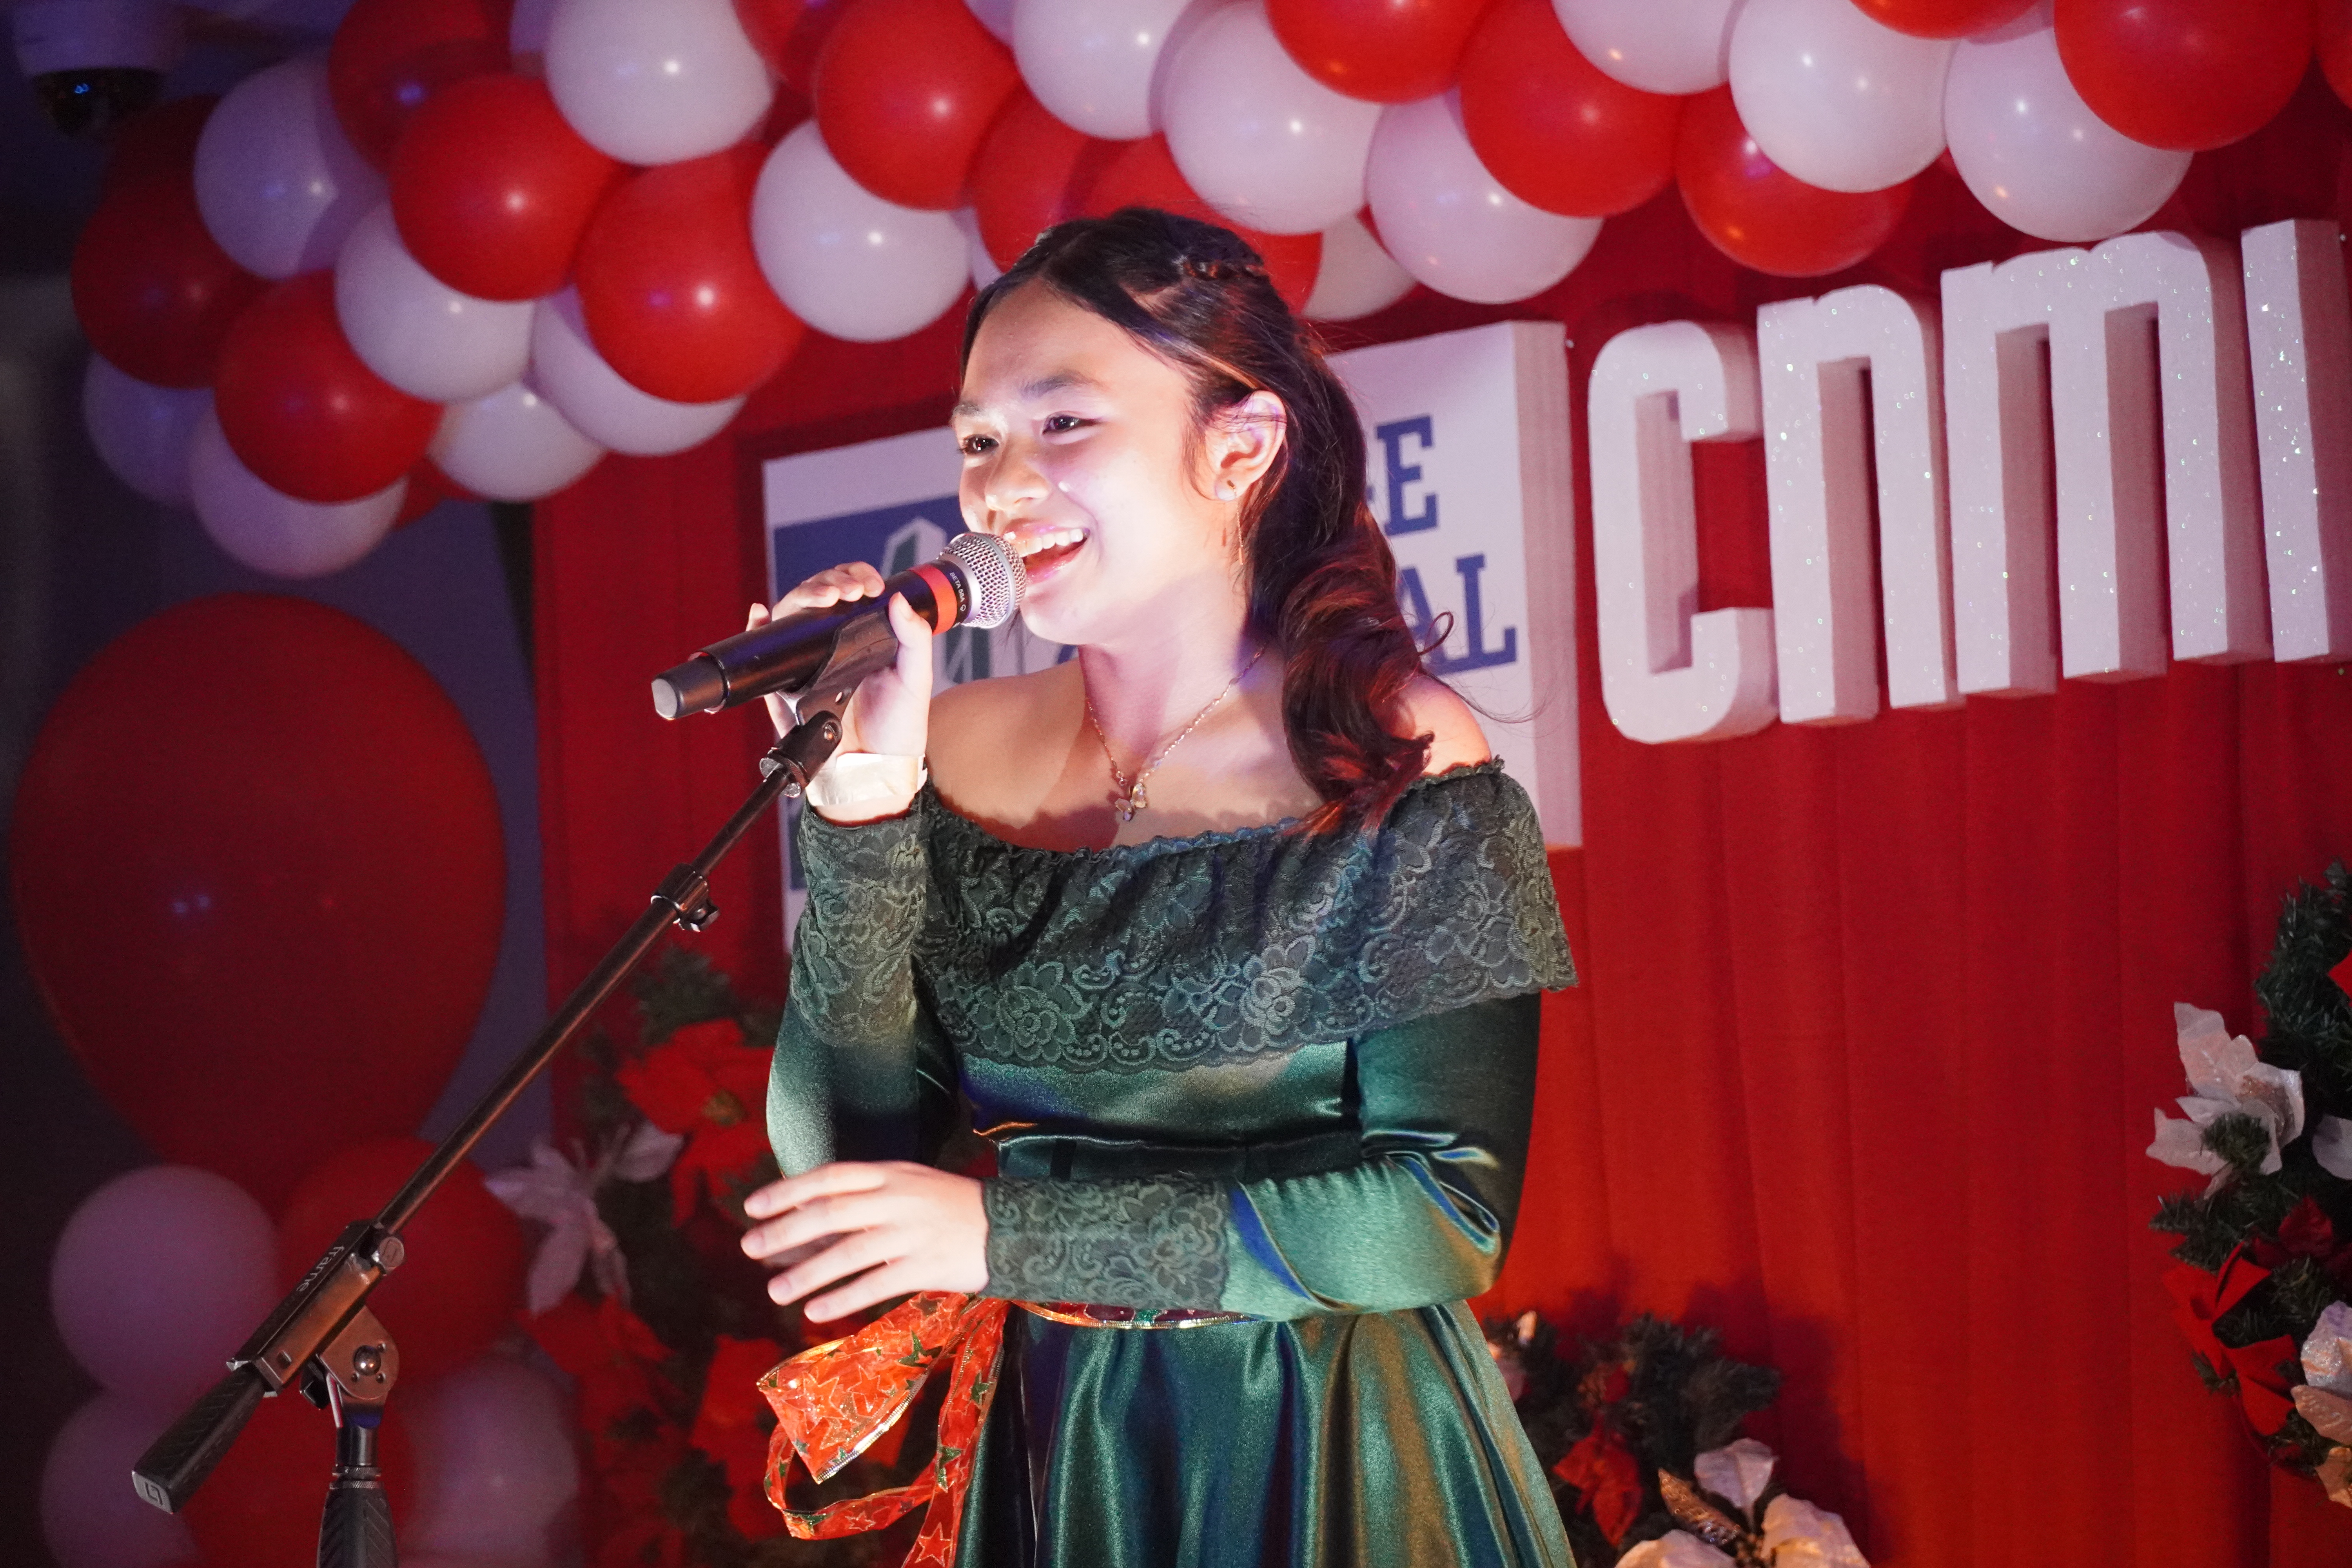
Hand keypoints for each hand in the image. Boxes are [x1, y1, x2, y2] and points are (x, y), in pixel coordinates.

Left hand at [739, 1161, 988, 1320]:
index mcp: (890, 1173)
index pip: (829, 1177)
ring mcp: (912, 1233)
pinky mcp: (926, 1267)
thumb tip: (801, 1220)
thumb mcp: (907, 1186)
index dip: (787, 1191)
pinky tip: (816, 1311)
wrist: (1012, 1227)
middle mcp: (897, 1199)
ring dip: (806, 1273)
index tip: (753, 1207)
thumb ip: (861, 1199)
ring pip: (848, 1252)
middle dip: (785, 1231)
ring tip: (775, 1292)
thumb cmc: (949, 1207)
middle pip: (831, 1213)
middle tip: (751, 1248)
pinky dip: (843, 1298)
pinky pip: (875, 1284)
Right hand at [747, 562, 933, 761]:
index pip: (849, 591)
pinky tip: (761, 614)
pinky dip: (758, 628)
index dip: (854, 577)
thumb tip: (897, 598)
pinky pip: (765, 654)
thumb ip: (914, 638)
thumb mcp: (915, 678)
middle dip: (829, 582)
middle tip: (846, 591)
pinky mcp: (786, 686)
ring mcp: (807, 663)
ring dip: (801, 597)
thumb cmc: (898, 725)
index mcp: (860, 636)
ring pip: (792, 616)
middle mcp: (831, 645)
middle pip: (817, 597)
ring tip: (823, 597)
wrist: (877, 765)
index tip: (869, 586)